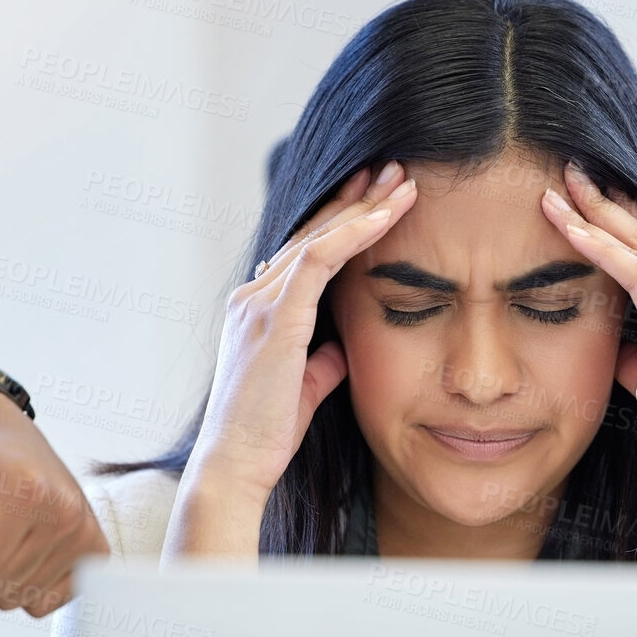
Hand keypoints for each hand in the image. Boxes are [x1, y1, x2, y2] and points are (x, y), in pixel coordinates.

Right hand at [163, 161, 417, 558]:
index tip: (379, 198)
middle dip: (357, 198)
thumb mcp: (304, 389)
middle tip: (395, 170)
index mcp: (258, 309)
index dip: (343, 221)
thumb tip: (343, 349)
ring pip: (318, 236)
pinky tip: (385, 216)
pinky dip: (354, 234)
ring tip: (401, 181)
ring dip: (364, 206)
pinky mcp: (275, 317)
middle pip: (312, 231)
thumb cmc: (266, 435)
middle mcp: (253, 295)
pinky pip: (318, 260)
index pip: (306, 250)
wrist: (235, 465)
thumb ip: (321, 362)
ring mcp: (259, 302)